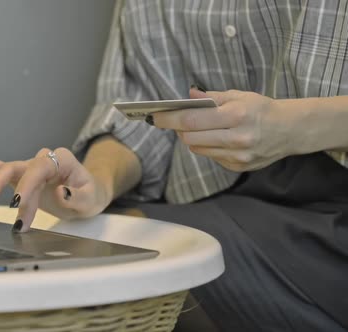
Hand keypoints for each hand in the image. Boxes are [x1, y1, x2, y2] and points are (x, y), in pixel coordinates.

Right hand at [0, 148, 111, 231]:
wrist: (87, 195)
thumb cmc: (89, 195)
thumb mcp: (90, 199)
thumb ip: (77, 196)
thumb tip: (60, 191)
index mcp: (61, 159)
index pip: (39, 168)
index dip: (27, 185)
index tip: (18, 204)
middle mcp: (43, 159)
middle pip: (19, 167)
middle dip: (7, 187)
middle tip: (4, 208)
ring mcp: (31, 168)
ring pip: (7, 169)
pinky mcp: (22, 177)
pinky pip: (2, 171)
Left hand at [152, 88, 295, 171]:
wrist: (290, 130)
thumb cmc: (261, 109)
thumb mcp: (239, 96)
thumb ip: (211, 97)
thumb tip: (188, 95)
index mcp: (236, 116)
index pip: (191, 121)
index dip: (169, 119)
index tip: (155, 116)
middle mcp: (236, 138)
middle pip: (190, 138)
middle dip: (179, 129)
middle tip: (177, 120)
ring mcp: (237, 156)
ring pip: (197, 148)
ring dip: (191, 138)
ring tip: (197, 127)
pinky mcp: (237, 167)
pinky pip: (210, 156)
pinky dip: (206, 146)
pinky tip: (215, 138)